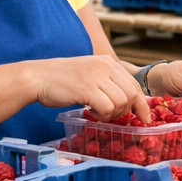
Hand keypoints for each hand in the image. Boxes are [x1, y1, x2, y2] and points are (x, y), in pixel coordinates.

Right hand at [26, 54, 152, 123]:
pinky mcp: (86, 88)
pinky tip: (91, 113)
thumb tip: (128, 100)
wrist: (37, 77)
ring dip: (112, 114)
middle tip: (109, 115)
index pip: (135, 84)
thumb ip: (108, 81)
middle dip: (126, 110)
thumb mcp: (90, 73)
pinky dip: (102, 116)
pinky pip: (107, 108)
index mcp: (108, 62)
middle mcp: (105, 66)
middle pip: (132, 94)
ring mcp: (96, 76)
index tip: (144, 119)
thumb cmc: (62, 80)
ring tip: (97, 113)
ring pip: (122, 102)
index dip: (141, 104)